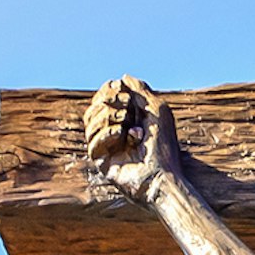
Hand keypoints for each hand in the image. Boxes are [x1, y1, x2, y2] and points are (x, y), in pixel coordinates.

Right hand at [81, 77, 179, 204]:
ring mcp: (106, 148)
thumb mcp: (157, 110)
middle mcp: (114, 133)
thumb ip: (140, 91)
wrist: (164, 177)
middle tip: (127, 104)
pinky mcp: (101, 163)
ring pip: (90, 123)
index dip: (109, 91)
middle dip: (108, 101)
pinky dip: (106, 134)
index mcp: (126, 121)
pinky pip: (92, 143)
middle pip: (94, 109)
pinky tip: (122, 136)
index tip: (121, 89)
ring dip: (106, 116)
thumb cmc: (164, 146)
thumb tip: (122, 77)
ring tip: (127, 120)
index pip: (105, 100)